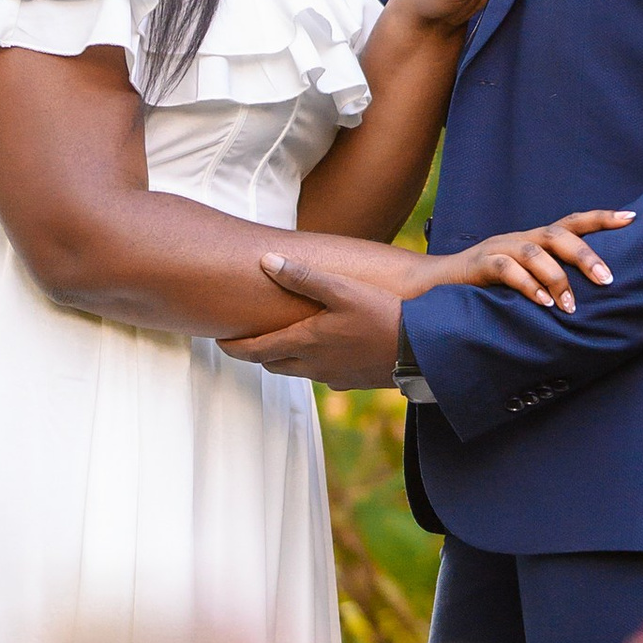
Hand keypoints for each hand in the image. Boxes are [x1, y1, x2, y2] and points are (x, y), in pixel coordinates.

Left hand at [219, 244, 406, 384]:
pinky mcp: (354, 381)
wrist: (423, 349)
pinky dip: (314, 363)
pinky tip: (327, 349)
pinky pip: (324, 375)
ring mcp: (334, 377)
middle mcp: (314, 365)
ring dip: (285, 358)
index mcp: (304, 343)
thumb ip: (303, 276)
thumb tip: (266, 261)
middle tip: (249, 338)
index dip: (234, 347)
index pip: (255, 351)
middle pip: (273, 363)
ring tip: (284, 341)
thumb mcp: (342, 289)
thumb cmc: (382, 314)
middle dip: (258, 352)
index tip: (220, 342)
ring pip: (298, 371)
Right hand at [439, 206, 632, 315]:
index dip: (602, 219)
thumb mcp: (525, 283)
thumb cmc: (489, 289)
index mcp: (535, 240)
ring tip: (570, 306)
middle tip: (607, 279)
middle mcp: (520, 239)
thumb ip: (552, 285)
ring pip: (533, 250)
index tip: (632, 218)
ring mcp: (498, 248)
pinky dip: (527, 285)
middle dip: (585, 255)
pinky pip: (506, 269)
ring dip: (556, 277)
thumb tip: (592, 303)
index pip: (573, 223)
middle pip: (557, 234)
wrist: (437, 287)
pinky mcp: (479, 264)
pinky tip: (542, 303)